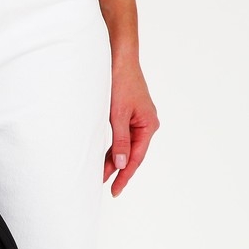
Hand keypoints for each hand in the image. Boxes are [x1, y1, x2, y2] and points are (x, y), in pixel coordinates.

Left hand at [103, 60, 159, 196]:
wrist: (119, 59)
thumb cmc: (120, 82)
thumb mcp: (118, 115)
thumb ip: (120, 141)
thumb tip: (120, 164)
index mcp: (148, 125)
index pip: (136, 158)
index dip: (124, 175)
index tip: (115, 190)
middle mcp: (146, 124)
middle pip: (131, 154)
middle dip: (117, 171)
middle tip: (105, 187)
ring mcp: (138, 120)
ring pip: (125, 147)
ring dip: (113, 161)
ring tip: (100, 176)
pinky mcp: (128, 116)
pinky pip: (121, 138)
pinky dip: (112, 149)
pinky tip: (104, 159)